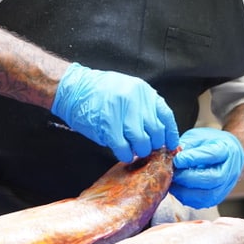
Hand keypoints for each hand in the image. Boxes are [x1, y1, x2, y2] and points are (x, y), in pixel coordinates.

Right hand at [50, 62, 179, 161]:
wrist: (74, 88)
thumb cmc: (100, 91)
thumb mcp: (128, 90)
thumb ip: (143, 107)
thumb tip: (157, 132)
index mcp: (143, 91)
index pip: (165, 116)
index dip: (170, 134)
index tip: (170, 145)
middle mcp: (136, 100)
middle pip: (156, 132)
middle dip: (153, 145)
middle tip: (145, 148)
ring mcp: (122, 112)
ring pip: (142, 142)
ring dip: (140, 151)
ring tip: (134, 150)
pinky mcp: (108, 125)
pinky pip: (124, 148)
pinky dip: (126, 155)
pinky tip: (124, 153)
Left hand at [169, 128, 243, 208]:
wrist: (229, 155)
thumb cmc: (211, 143)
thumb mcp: (198, 137)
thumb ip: (186, 146)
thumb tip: (172, 156)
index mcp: (225, 150)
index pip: (211, 156)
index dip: (192, 158)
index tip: (177, 159)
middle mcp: (229, 171)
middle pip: (211, 179)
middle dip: (187, 178)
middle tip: (172, 172)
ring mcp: (224, 187)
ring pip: (206, 195)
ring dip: (185, 190)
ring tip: (173, 181)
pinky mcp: (216, 198)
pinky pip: (200, 203)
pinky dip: (186, 197)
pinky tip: (177, 188)